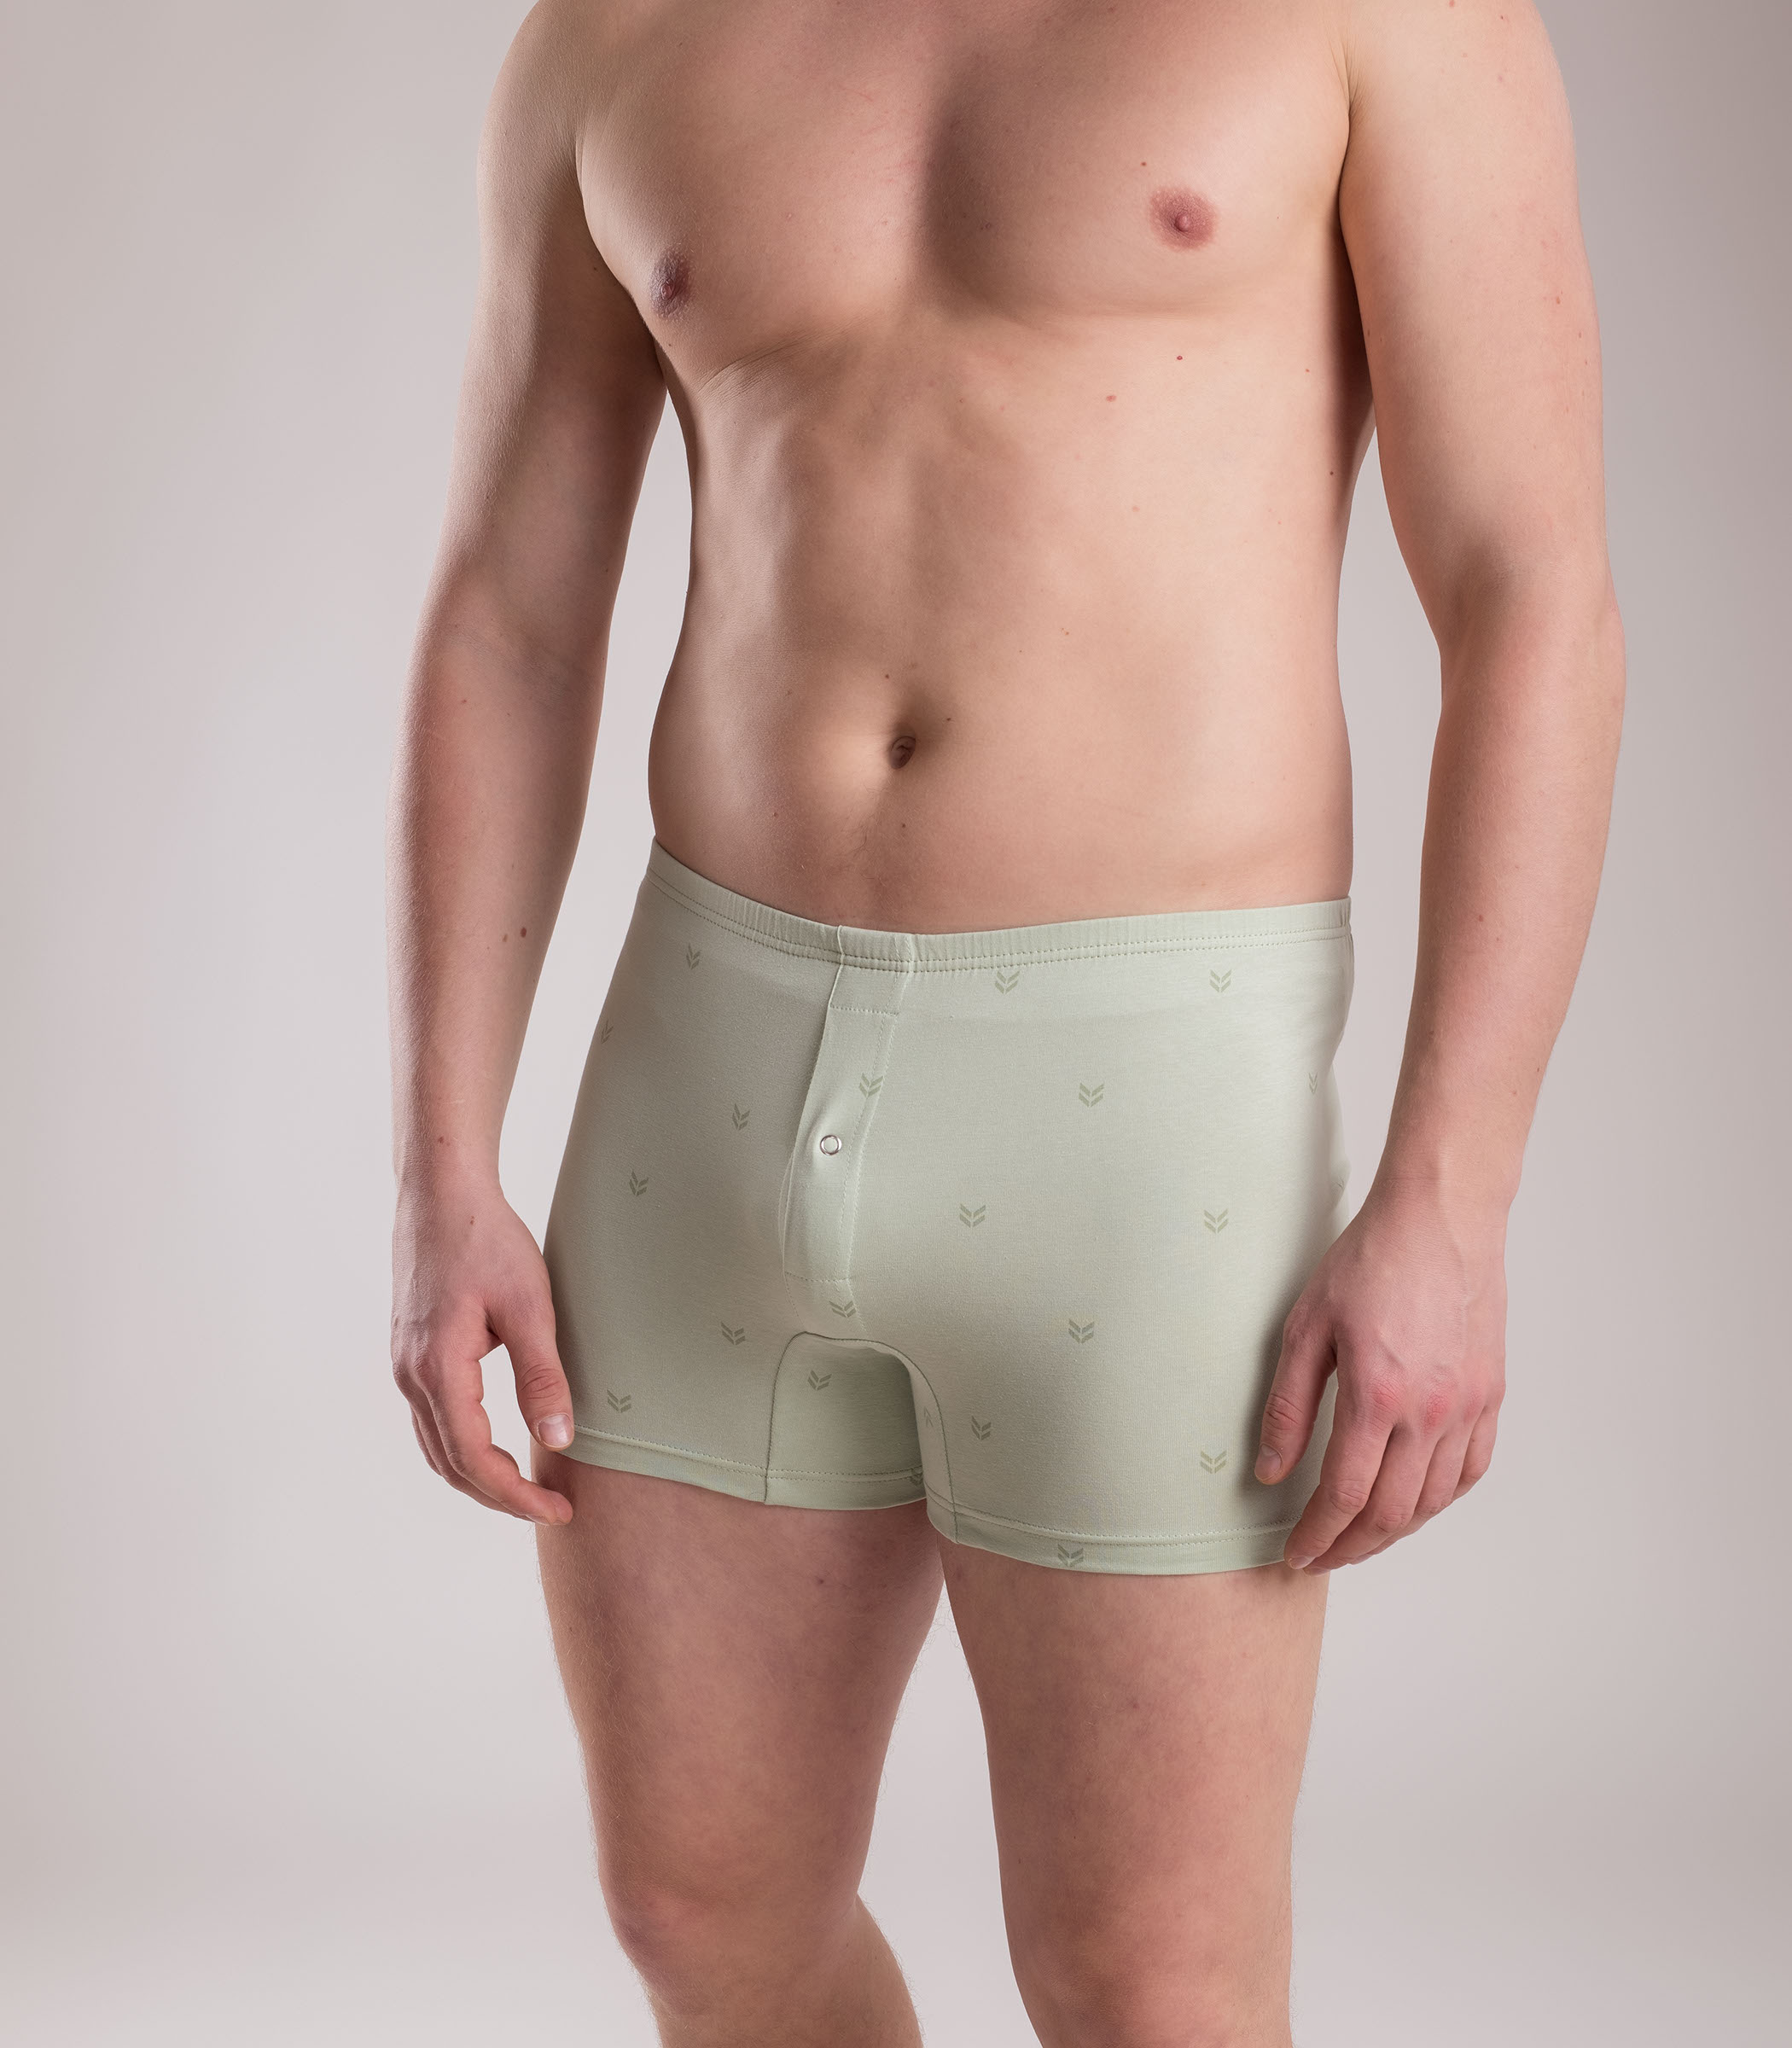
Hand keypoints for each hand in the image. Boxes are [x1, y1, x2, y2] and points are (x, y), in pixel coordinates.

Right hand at [390, 1177, 575, 1525]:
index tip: (557, 1509)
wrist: (442, 1192)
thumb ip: (542, 1376)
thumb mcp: (530, 1306)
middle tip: (550, 1508)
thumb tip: (558, 1440)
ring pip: (436, 1446)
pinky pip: (432, 1419)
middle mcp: (411, 1375)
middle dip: (499, 1496)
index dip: (515, 1495)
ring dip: (478, 1476)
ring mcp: (405, 1364)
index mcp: (438, 1369)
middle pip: (449, 1465)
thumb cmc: (487, 1240)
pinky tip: (495, 1446)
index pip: (474, 1460)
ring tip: (527, 1489)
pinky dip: (462, 1447)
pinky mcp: (411, 1352)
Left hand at [1254, 1178, 1506, 1570]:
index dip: (1318, 1536)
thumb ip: (1289, 1405)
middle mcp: (1431, 1412)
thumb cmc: (1370, 1261)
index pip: (1345, 1497)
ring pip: (1433, 1501)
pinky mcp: (1491, 1395)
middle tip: (1320, 1557)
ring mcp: (1468, 1407)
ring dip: (1394, 1532)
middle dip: (1351, 1547)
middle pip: (1392, 1514)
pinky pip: (1470, 1470)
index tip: (1295, 1554)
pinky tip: (1413, 1503)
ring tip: (1358, 1538)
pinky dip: (1439, 1500)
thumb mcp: (1306, 1325)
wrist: (1441, 1219)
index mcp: (1378, 1396)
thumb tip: (1271, 1471)